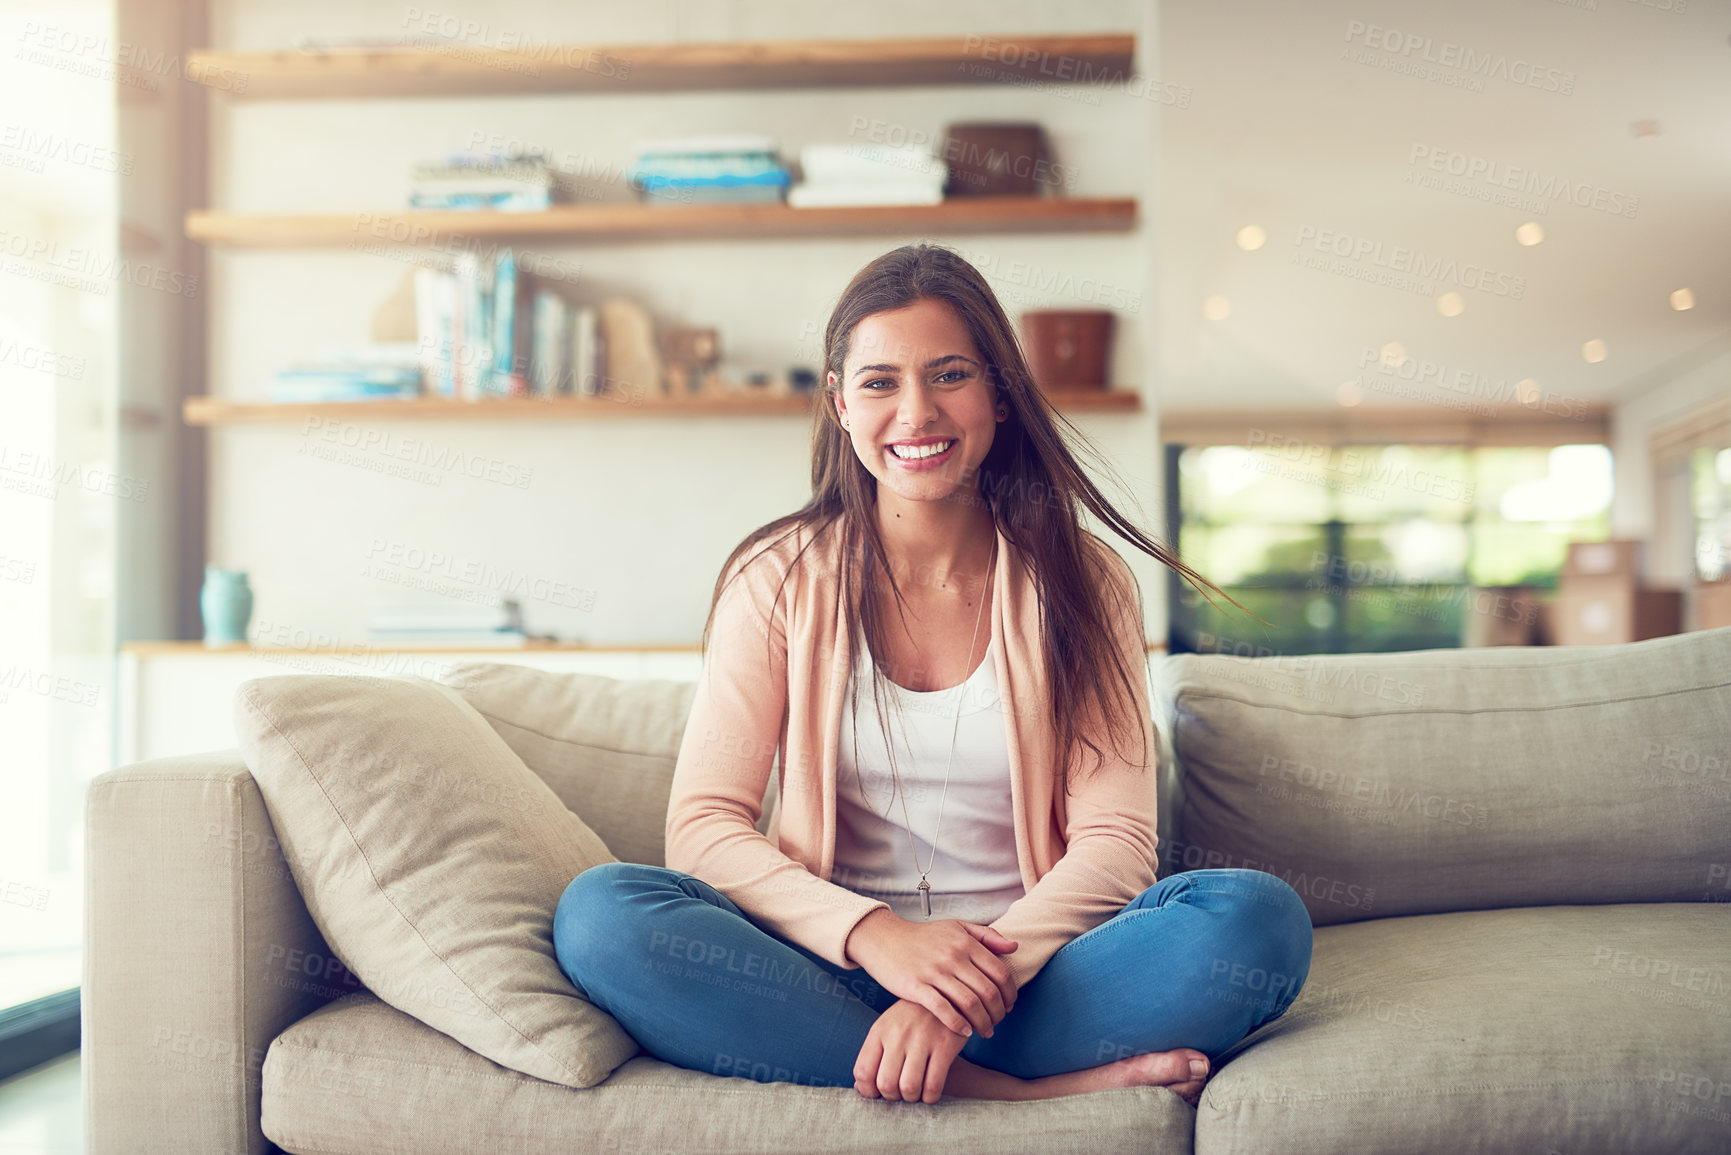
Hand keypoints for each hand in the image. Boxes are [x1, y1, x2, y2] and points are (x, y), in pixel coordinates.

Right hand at [843, 908, 1018, 1038]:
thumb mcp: (956, 927)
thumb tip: (1014, 946)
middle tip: (998, 1022)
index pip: (1000, 973)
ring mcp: (934, 972)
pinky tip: (965, 1031)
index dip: (1010, 993)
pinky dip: (959, 1024)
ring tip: (985, 1032)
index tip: (1009, 1005)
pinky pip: (944, 1010)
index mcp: (965, 942)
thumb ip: (986, 935)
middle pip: (988, 992)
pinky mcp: (916, 987)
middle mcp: (953, 956)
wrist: (884, 938)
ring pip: (970, 1004)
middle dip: (999, 1013)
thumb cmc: (922, 936)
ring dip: (983, 1023)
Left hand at [854, 998, 970, 1103]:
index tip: (878, 1094)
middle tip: (900, 1093)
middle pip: (886, 1083)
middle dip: (892, 1097)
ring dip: (912, 1098)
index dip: (868, 1091)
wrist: (947, 994)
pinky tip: (930, 1093)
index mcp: (880, 1030)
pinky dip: (930, 1097)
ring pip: (909, 1087)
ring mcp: (922, 1040)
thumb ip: (873, 1055)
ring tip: (916, 1093)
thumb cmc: (912, 1018)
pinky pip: (933, 1085)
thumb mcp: (888, 1027)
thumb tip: (861, 1087)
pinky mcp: (945, 1046)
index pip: (863, 1071)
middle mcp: (898, 1035)